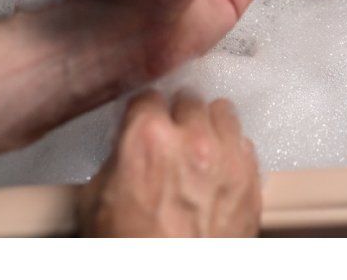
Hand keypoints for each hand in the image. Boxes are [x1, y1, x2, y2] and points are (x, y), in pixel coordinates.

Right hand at [77, 90, 260, 236]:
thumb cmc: (132, 249)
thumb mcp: (95, 199)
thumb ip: (117, 157)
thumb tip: (127, 145)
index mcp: (148, 138)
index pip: (148, 96)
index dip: (143, 112)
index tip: (144, 120)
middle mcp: (193, 139)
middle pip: (189, 100)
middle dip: (177, 115)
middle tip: (170, 136)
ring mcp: (227, 157)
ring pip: (223, 112)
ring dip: (209, 124)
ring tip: (198, 145)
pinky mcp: (250, 177)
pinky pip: (244, 143)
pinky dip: (231, 150)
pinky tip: (217, 166)